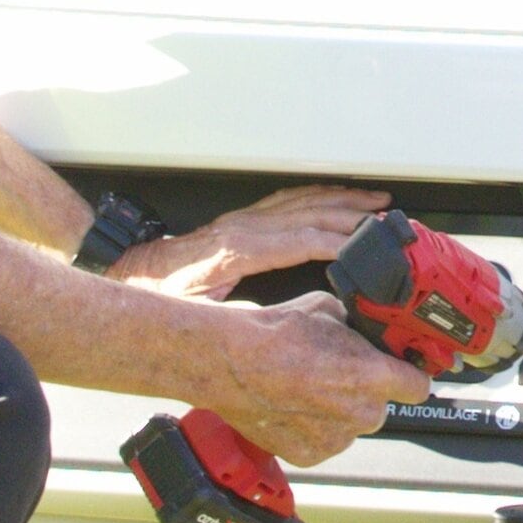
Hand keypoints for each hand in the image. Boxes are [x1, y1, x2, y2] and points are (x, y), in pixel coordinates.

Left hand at [108, 186, 391, 299]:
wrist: (135, 274)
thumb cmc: (161, 296)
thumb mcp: (198, 315)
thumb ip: (237, 318)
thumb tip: (277, 327)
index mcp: (239, 251)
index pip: (300, 239)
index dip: (337, 240)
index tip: (367, 244)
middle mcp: (245, 228)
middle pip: (310, 213)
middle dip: (353, 214)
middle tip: (388, 216)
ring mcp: (245, 220)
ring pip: (303, 201)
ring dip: (342, 199)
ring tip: (375, 200)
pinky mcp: (243, 222)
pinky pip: (288, 200)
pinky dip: (318, 194)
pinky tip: (334, 195)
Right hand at [203, 291, 430, 465]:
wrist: (228, 362)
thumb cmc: (274, 334)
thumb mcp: (329, 310)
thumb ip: (358, 327)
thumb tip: (366, 329)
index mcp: (375, 376)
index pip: (419, 386)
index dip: (409, 376)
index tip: (402, 372)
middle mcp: (362, 413)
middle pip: (382, 406)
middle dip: (367, 392)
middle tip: (339, 374)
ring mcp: (337, 438)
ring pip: (352, 425)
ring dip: (340, 412)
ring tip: (309, 388)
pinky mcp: (311, 454)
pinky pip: (325, 441)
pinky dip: (315, 429)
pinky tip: (294, 406)